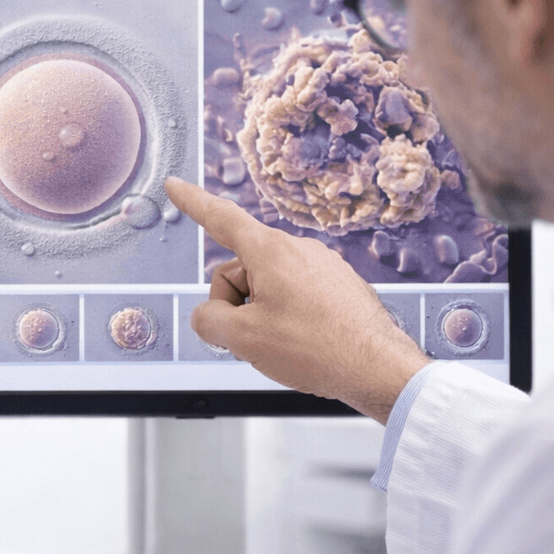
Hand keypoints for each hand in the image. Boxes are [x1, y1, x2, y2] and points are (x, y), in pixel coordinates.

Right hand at [164, 176, 428, 422]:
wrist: (377, 368)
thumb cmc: (318, 349)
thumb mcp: (242, 339)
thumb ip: (208, 321)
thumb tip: (208, 316)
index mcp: (271, 252)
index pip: (220, 218)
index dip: (192, 202)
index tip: (175, 185)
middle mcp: (299, 250)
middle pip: (241, 268)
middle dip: (233, 302)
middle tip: (248, 338)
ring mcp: (322, 266)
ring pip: (268, 285)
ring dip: (261, 313)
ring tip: (283, 344)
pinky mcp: (339, 285)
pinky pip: (296, 295)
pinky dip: (288, 317)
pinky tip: (303, 343)